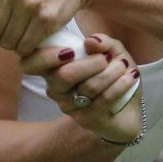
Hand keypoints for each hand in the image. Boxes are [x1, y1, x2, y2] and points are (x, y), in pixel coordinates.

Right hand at [19, 33, 141, 142]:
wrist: (128, 107)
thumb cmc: (112, 75)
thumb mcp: (111, 53)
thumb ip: (103, 42)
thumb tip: (91, 41)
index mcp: (53, 69)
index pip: (31, 63)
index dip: (45, 56)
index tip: (71, 50)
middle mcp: (55, 89)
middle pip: (64, 75)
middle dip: (90, 63)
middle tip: (106, 58)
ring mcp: (70, 106)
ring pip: (88, 87)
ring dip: (111, 72)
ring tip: (124, 65)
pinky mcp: (88, 119)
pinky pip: (104, 99)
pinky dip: (121, 84)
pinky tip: (131, 76)